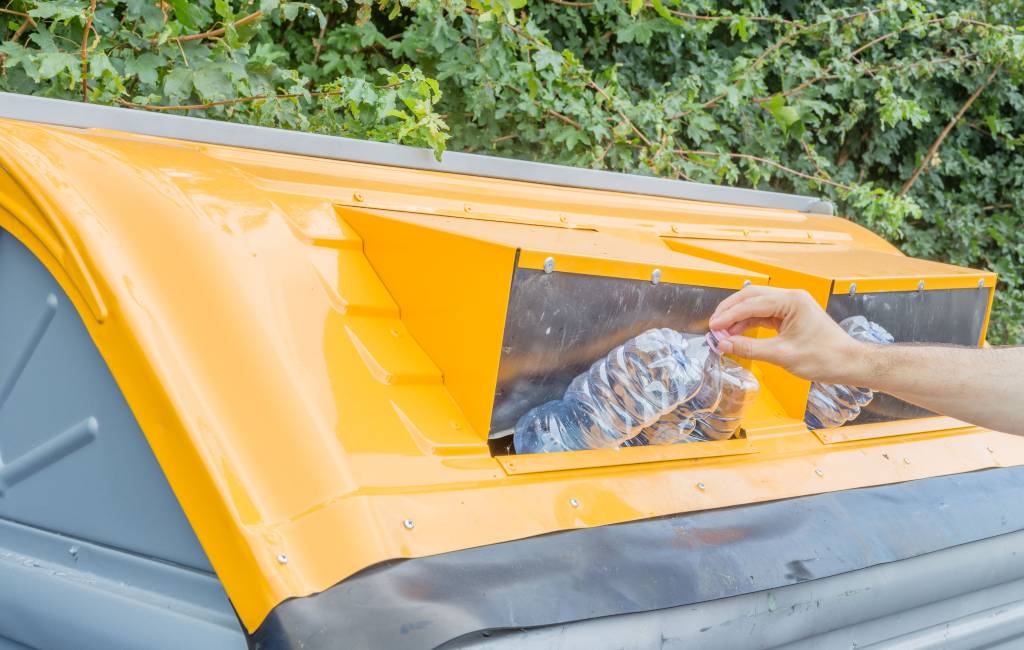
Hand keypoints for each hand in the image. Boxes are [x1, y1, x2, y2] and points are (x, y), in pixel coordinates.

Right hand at [708, 286, 862, 383]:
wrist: (849, 364)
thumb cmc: (826, 357)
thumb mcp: (783, 355)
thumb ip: (750, 348)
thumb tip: (725, 344)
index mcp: (792, 301)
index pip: (752, 303)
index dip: (730, 315)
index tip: (714, 327)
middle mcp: (791, 298)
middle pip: (751, 297)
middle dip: (730, 311)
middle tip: (714, 327)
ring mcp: (791, 306)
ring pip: (755, 305)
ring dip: (738, 318)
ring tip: (723, 332)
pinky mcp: (790, 316)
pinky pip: (763, 315)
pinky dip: (748, 323)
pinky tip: (737, 333)